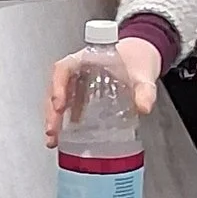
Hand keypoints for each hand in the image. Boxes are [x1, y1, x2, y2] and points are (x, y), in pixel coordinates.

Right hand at [43, 35, 162, 142]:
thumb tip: (144, 107)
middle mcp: (79, 70)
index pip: (64, 69)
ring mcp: (80, 82)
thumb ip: (145, 90)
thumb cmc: (138, 58)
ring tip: (54, 139)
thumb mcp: (143, 73)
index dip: (57, 87)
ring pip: (60, 99)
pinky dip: (65, 121)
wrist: (143, 57)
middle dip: (51, 111)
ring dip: (55, 119)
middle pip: (57, 88)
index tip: (58, 105)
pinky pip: (70, 106)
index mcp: (87, 58)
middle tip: (53, 131)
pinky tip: (65, 137)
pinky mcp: (85, 94)